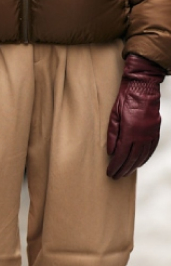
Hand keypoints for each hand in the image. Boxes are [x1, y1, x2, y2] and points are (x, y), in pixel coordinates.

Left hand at [106, 53, 164, 178]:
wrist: (144, 88)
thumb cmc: (125, 100)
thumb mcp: (113, 115)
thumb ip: (112, 134)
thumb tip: (110, 151)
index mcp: (130, 131)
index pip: (122, 155)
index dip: (115, 165)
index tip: (110, 173)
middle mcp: (142, 135)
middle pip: (132, 158)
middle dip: (123, 169)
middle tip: (116, 176)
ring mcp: (151, 134)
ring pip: (143, 156)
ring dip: (134, 166)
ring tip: (125, 173)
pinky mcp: (155, 131)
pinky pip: (150, 149)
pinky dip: (144, 158)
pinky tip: (139, 163)